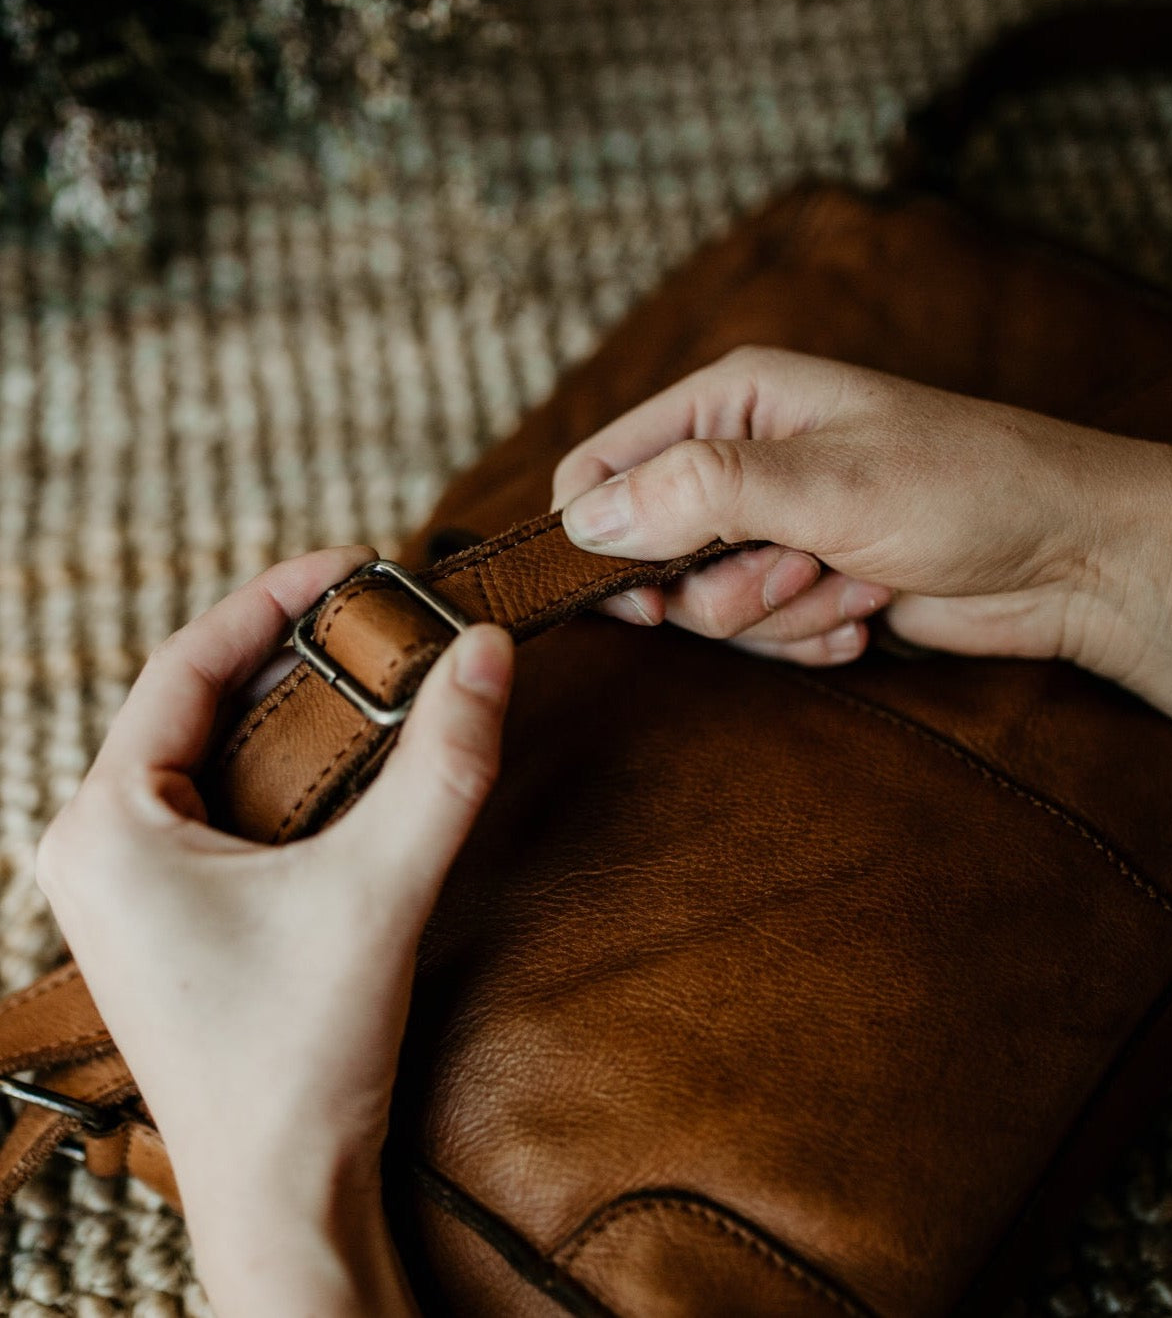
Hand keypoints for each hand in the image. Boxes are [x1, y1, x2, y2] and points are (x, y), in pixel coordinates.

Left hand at [34, 548, 514, 1317]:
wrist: (283, 1192)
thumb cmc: (299, 1055)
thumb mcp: (379, 887)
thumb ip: (442, 765)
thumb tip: (486, 651)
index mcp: (108, 825)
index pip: (185, 665)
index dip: (272, 599)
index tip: (354, 565)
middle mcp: (99, 847)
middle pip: (199, 703)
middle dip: (293, 650)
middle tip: (382, 614)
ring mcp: (132, 886)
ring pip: (214, 754)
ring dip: (296, 706)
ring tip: (380, 669)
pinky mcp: (173, 915)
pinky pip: (226, 803)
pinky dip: (290, 765)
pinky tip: (355, 758)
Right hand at [554, 346, 1171, 831]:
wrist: (1073, 556)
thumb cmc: (964, 487)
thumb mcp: (824, 481)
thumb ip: (697, 493)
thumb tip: (587, 520)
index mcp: (733, 403)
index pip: (603, 467)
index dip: (600, 537)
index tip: (644, 599)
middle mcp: (744, 461)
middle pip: (652, 554)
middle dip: (726, 585)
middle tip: (800, 565)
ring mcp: (777, 528)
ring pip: (710, 607)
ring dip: (783, 614)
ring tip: (856, 579)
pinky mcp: (809, 585)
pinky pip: (763, 637)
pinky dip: (812, 637)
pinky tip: (870, 612)